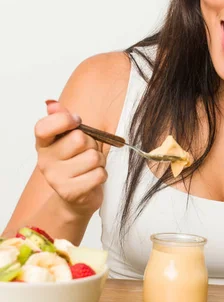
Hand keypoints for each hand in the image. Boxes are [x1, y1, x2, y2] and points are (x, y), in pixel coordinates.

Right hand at [35, 100, 106, 216]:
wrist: (77, 197)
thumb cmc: (77, 162)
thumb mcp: (70, 138)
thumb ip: (63, 119)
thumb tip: (52, 103)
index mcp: (43, 144)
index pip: (44, 126)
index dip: (64, 120)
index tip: (76, 122)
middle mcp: (45, 161)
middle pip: (79, 139)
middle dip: (92, 144)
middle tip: (87, 152)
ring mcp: (55, 178)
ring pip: (93, 158)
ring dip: (99, 161)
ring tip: (91, 166)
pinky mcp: (69, 192)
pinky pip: (99, 174)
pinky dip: (102, 175)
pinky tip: (93, 178)